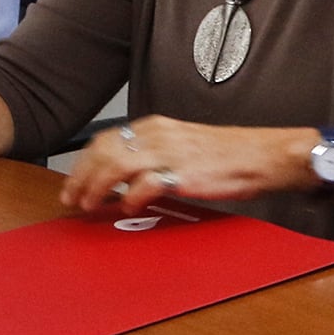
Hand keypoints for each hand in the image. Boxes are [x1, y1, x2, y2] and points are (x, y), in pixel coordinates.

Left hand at [58, 116, 315, 216]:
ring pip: (115, 165)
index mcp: (156, 126)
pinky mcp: (182, 174)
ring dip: (96, 188)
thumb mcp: (184, 144)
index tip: (74, 181)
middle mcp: (157, 135)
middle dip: (81, 177)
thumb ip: (155, 153)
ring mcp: (169, 153)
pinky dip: (130, 198)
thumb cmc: (228, 154)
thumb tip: (127, 174)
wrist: (262, 155)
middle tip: (71, 198)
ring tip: (90, 205)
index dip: (84, 162)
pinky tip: (128, 207)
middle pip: (103, 151)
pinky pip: (144, 185)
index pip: (105, 139)